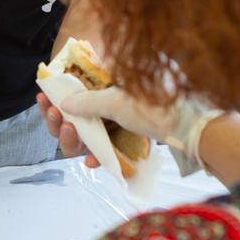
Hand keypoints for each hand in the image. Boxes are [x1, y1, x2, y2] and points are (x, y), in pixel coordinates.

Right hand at [37, 83, 182, 176]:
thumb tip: (64, 102)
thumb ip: (88, 101)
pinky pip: (111, 143)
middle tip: (55, 117)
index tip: (43, 96)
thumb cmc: (157, 106)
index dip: (58, 91)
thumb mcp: (117, 101)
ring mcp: (127, 117)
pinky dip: (100, 152)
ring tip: (71, 135)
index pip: (78, 82)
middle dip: (63, 116)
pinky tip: (92, 163)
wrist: (195, 129)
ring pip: (93, 129)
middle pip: (81, 108)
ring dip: (77, 135)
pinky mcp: (135, 136)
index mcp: (116, 76)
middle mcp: (120, 95)